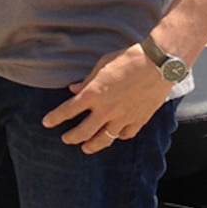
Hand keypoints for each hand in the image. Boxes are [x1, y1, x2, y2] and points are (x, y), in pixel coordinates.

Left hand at [41, 44, 171, 152]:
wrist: (159, 64)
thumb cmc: (129, 59)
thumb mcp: (102, 65)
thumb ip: (87, 81)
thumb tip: (73, 89)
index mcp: (93, 94)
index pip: (67, 111)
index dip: (54, 118)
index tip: (47, 123)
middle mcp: (106, 110)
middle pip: (82, 132)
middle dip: (71, 137)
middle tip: (66, 139)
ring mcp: (122, 118)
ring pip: (103, 139)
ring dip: (91, 145)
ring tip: (86, 148)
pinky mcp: (138, 120)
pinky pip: (124, 135)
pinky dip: (117, 136)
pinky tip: (114, 135)